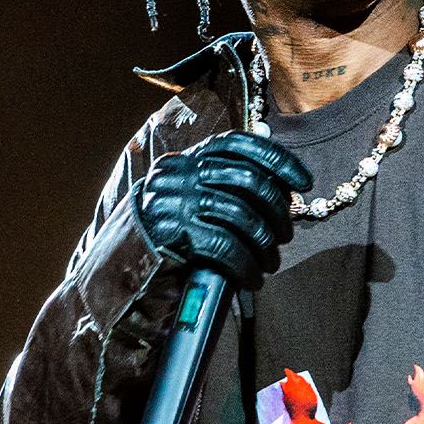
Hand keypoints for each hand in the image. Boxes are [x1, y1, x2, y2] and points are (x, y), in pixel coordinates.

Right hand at [131, 130, 312, 289]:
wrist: (119, 258)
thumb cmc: (168, 229)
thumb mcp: (191, 194)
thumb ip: (223, 182)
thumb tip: (281, 188)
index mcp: (189, 157)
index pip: (240, 144)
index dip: (278, 159)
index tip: (304, 182)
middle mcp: (182, 172)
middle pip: (248, 181)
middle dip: (277, 211)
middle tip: (286, 235)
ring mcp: (176, 200)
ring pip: (241, 215)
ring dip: (265, 244)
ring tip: (271, 262)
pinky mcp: (174, 232)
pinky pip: (224, 246)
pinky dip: (246, 265)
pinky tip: (253, 278)